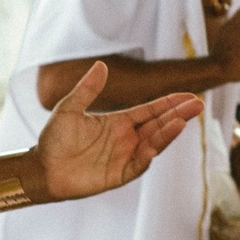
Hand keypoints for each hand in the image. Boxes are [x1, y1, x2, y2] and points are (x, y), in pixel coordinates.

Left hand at [37, 61, 202, 198]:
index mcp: (118, 122)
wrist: (42, 169)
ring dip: (168, 133)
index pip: (150, 110)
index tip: (189, 96)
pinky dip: (150, 154)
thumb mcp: (69, 108)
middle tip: (198, 104)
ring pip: (153, 143)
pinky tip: (158, 143)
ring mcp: (124, 157)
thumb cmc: (54, 140)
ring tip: (182, 121)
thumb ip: (87, 89)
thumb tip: (101, 65)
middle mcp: (126, 139)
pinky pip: (139, 164)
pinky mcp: (119, 174)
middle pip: (158, 125)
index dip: (169, 103)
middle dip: (178, 115)